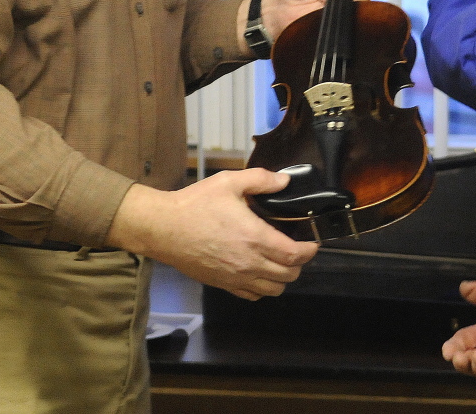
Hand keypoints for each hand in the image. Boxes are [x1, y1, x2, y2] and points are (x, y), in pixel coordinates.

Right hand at [106, 169, 318, 299]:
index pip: (295, 255)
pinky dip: (262, 287)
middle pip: (289, 275)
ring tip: (282, 261)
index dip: (310, 251)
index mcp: (255, 238)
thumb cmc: (195, 204)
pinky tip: (260, 272)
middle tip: (298, 248)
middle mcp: (248, 263)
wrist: (162, 228)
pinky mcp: (221, 284)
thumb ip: (261, 179)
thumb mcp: (230, 182)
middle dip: (299, 263)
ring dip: (283, 277)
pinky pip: (252, 295)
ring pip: (273, 290)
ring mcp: (235, 277)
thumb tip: (284, 181)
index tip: (313, 242)